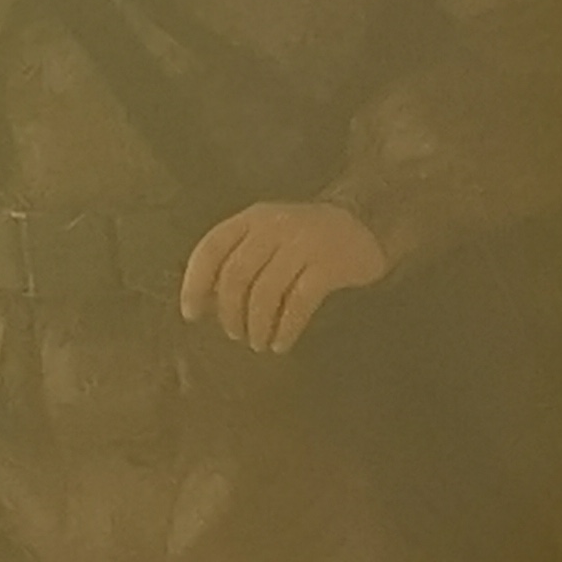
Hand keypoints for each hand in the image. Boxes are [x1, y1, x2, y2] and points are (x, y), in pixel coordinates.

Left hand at [180, 200, 389, 355]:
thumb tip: (206, 304)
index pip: (211, 249)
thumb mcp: (269, 236)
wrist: (370, 220)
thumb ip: (239, 258)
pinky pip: (298, 302)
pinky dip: (285, 328)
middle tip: (235, 335)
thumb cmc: (308, 239)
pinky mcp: (330, 264)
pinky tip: (282, 343)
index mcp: (252, 218)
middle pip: (237, 275)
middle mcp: (275, 226)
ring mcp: (304, 242)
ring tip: (258, 343)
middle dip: (230, 312)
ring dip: (256, 325)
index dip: (195, 284)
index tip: (191, 315)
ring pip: (265, 292)